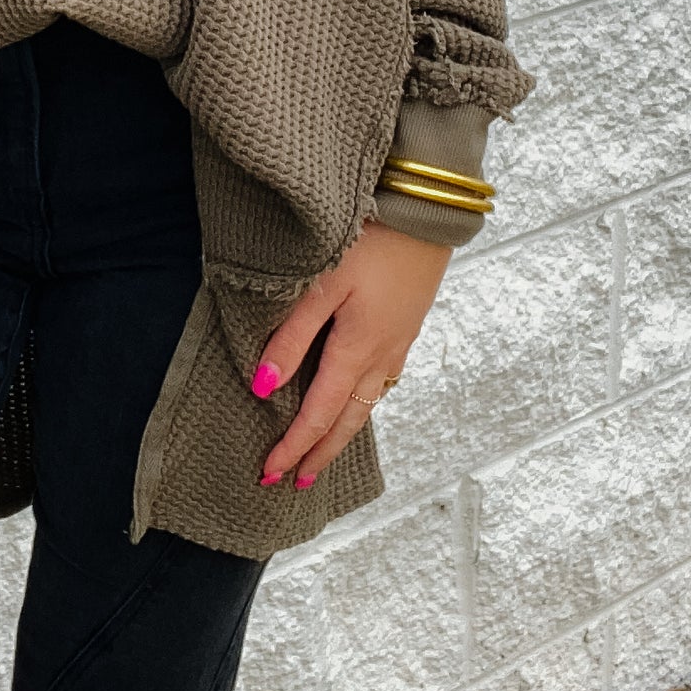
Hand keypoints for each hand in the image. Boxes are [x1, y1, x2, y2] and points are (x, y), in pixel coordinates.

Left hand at [253, 220, 450, 489]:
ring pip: (368, 403)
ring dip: (342, 432)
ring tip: (322, 453)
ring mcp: (399, 341)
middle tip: (295, 482)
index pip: (318, 414)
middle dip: (319, 454)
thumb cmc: (371, 239)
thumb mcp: (322, 283)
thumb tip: (263, 388)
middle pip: (347, 421)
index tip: (270, 474)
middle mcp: (382, 355)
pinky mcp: (406, 323)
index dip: (293, 447)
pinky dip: (362, 403)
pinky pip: (382, 380)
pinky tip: (354, 398)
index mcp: (357, 350)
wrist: (427, 208)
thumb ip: (292, 336)